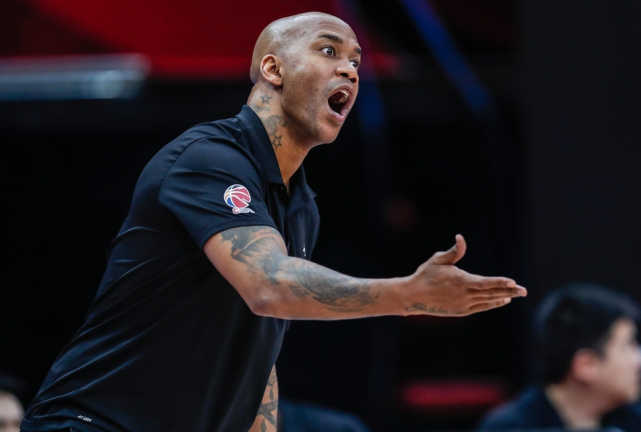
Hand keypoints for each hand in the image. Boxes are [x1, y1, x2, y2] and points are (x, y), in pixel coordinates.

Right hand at [405, 234, 525, 315]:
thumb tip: (460, 237)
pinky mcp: (461, 311)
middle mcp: (464, 294)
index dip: (499, 282)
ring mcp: (463, 304)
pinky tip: (502, 300)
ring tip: (516, 294)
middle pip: (491, 293)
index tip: (513, 282)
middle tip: (524, 291)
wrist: (414, 296)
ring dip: (503, 297)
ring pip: (488, 301)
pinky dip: (493, 304)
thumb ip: (454, 251)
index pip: (485, 283)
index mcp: (460, 280)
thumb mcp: (438, 260)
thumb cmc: (426, 275)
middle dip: (509, 291)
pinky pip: (481, 307)